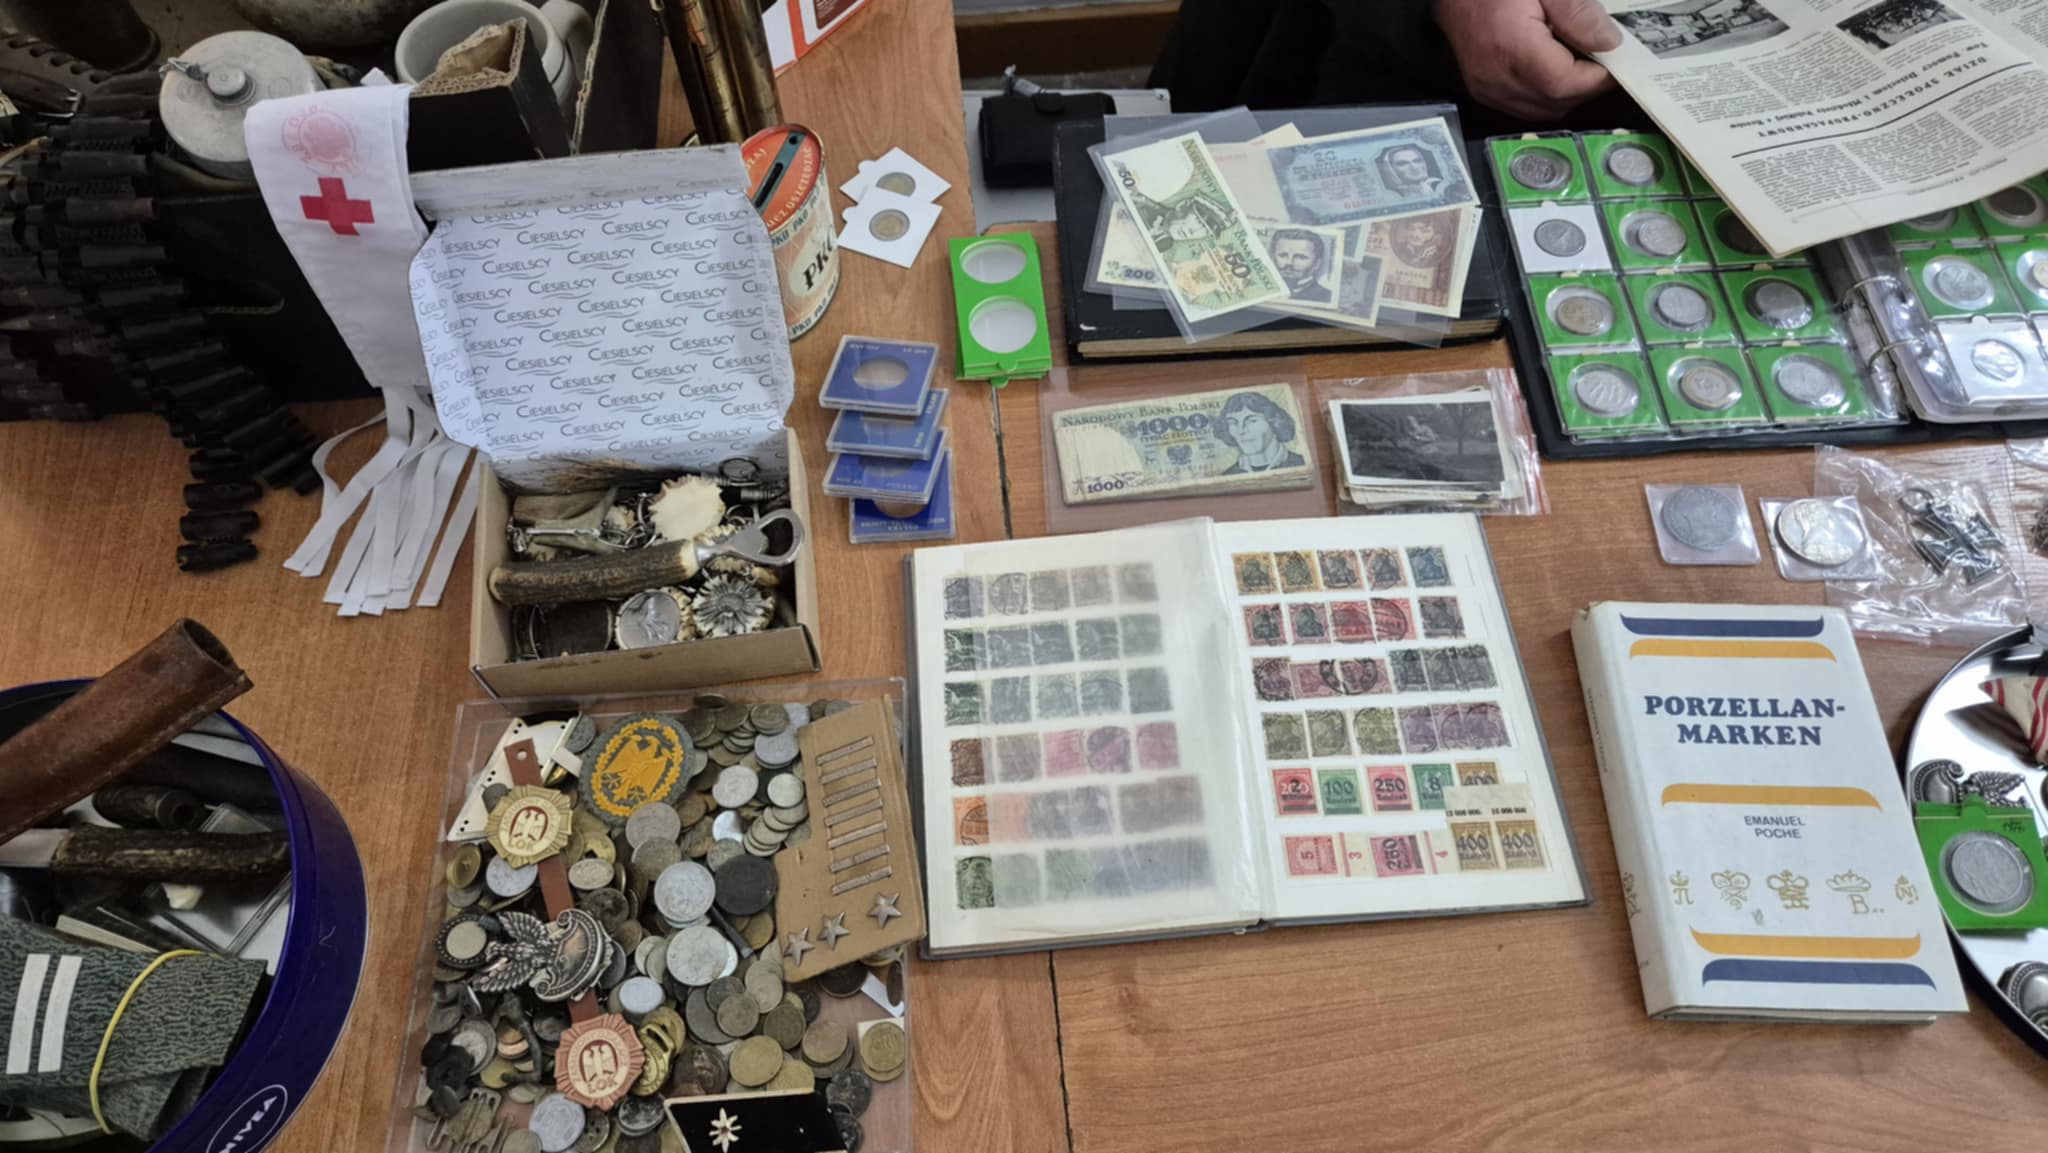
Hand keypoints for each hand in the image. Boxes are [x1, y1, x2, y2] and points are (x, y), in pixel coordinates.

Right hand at [1435, 0, 1621, 121]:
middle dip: (1587, 86)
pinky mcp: (1484, 89)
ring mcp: (1487, 88)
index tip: (1618, 60)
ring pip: (1544, 110)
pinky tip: (1554, 68)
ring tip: (1580, 62)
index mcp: (1511, 48)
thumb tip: (1610, 43)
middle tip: (1604, 59)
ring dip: (1568, 93)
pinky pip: (1525, 106)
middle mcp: (1496, 78)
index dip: (1598, 77)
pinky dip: (1548, 95)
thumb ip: (1578, 12)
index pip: (1565, 83)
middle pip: (1557, 103)